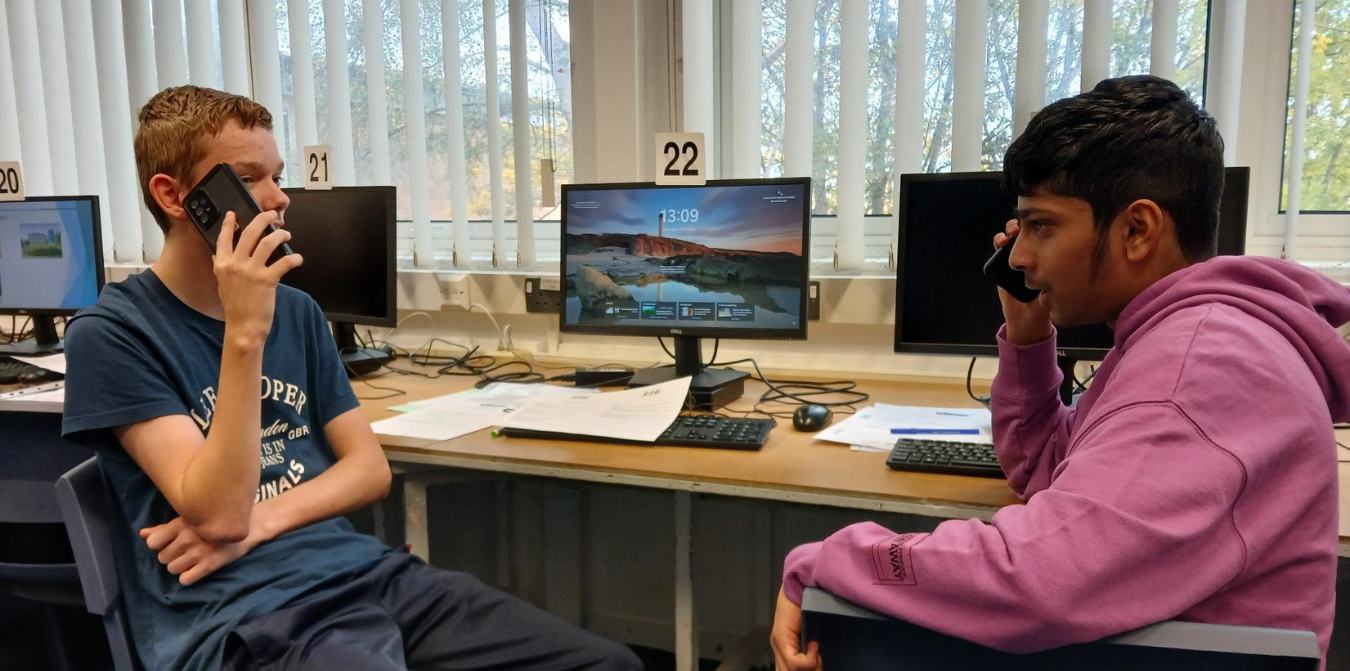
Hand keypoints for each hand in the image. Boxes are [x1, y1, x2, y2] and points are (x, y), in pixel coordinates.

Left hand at [140, 516, 267, 585]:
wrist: (248, 529)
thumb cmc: (215, 523)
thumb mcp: (190, 521)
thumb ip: (164, 528)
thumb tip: (142, 534)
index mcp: (182, 524)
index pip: (153, 542)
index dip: (160, 544)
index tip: (171, 542)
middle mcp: (188, 537)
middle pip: (162, 558)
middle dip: (172, 556)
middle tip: (186, 550)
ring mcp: (199, 552)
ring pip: (172, 569)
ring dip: (180, 566)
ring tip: (192, 558)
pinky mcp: (209, 565)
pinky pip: (185, 579)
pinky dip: (189, 576)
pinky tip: (197, 568)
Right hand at [214, 211, 302, 343]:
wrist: (243, 326)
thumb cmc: (235, 307)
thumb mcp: (222, 284)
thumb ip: (220, 267)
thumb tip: (217, 255)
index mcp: (222, 264)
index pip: (225, 239)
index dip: (230, 224)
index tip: (234, 213)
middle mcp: (235, 264)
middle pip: (250, 234)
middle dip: (262, 220)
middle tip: (272, 215)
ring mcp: (251, 271)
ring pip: (267, 242)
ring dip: (279, 235)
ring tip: (286, 234)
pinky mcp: (266, 280)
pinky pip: (284, 262)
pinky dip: (294, 258)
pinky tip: (298, 258)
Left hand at [770, 587, 820, 670]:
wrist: (801, 585)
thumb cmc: (809, 605)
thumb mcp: (812, 632)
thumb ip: (811, 649)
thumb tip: (821, 662)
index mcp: (785, 651)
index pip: (790, 670)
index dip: (810, 669)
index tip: (821, 659)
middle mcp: (779, 650)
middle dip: (811, 670)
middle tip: (821, 661)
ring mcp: (778, 645)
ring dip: (810, 667)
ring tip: (818, 655)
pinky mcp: (780, 638)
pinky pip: (793, 662)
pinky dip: (809, 658)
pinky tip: (814, 644)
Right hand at [992, 219, 1051, 345]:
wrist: (1027, 318)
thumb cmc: (1044, 302)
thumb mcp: (1054, 285)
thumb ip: (1055, 272)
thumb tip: (1062, 254)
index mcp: (1044, 258)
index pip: (1042, 236)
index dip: (1040, 226)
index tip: (1042, 224)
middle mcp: (1030, 256)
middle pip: (1026, 232)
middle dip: (1024, 224)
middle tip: (1023, 226)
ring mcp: (1015, 259)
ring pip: (1011, 237)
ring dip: (1009, 230)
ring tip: (1012, 232)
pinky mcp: (1000, 265)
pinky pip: (998, 250)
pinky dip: (999, 241)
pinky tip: (1002, 241)